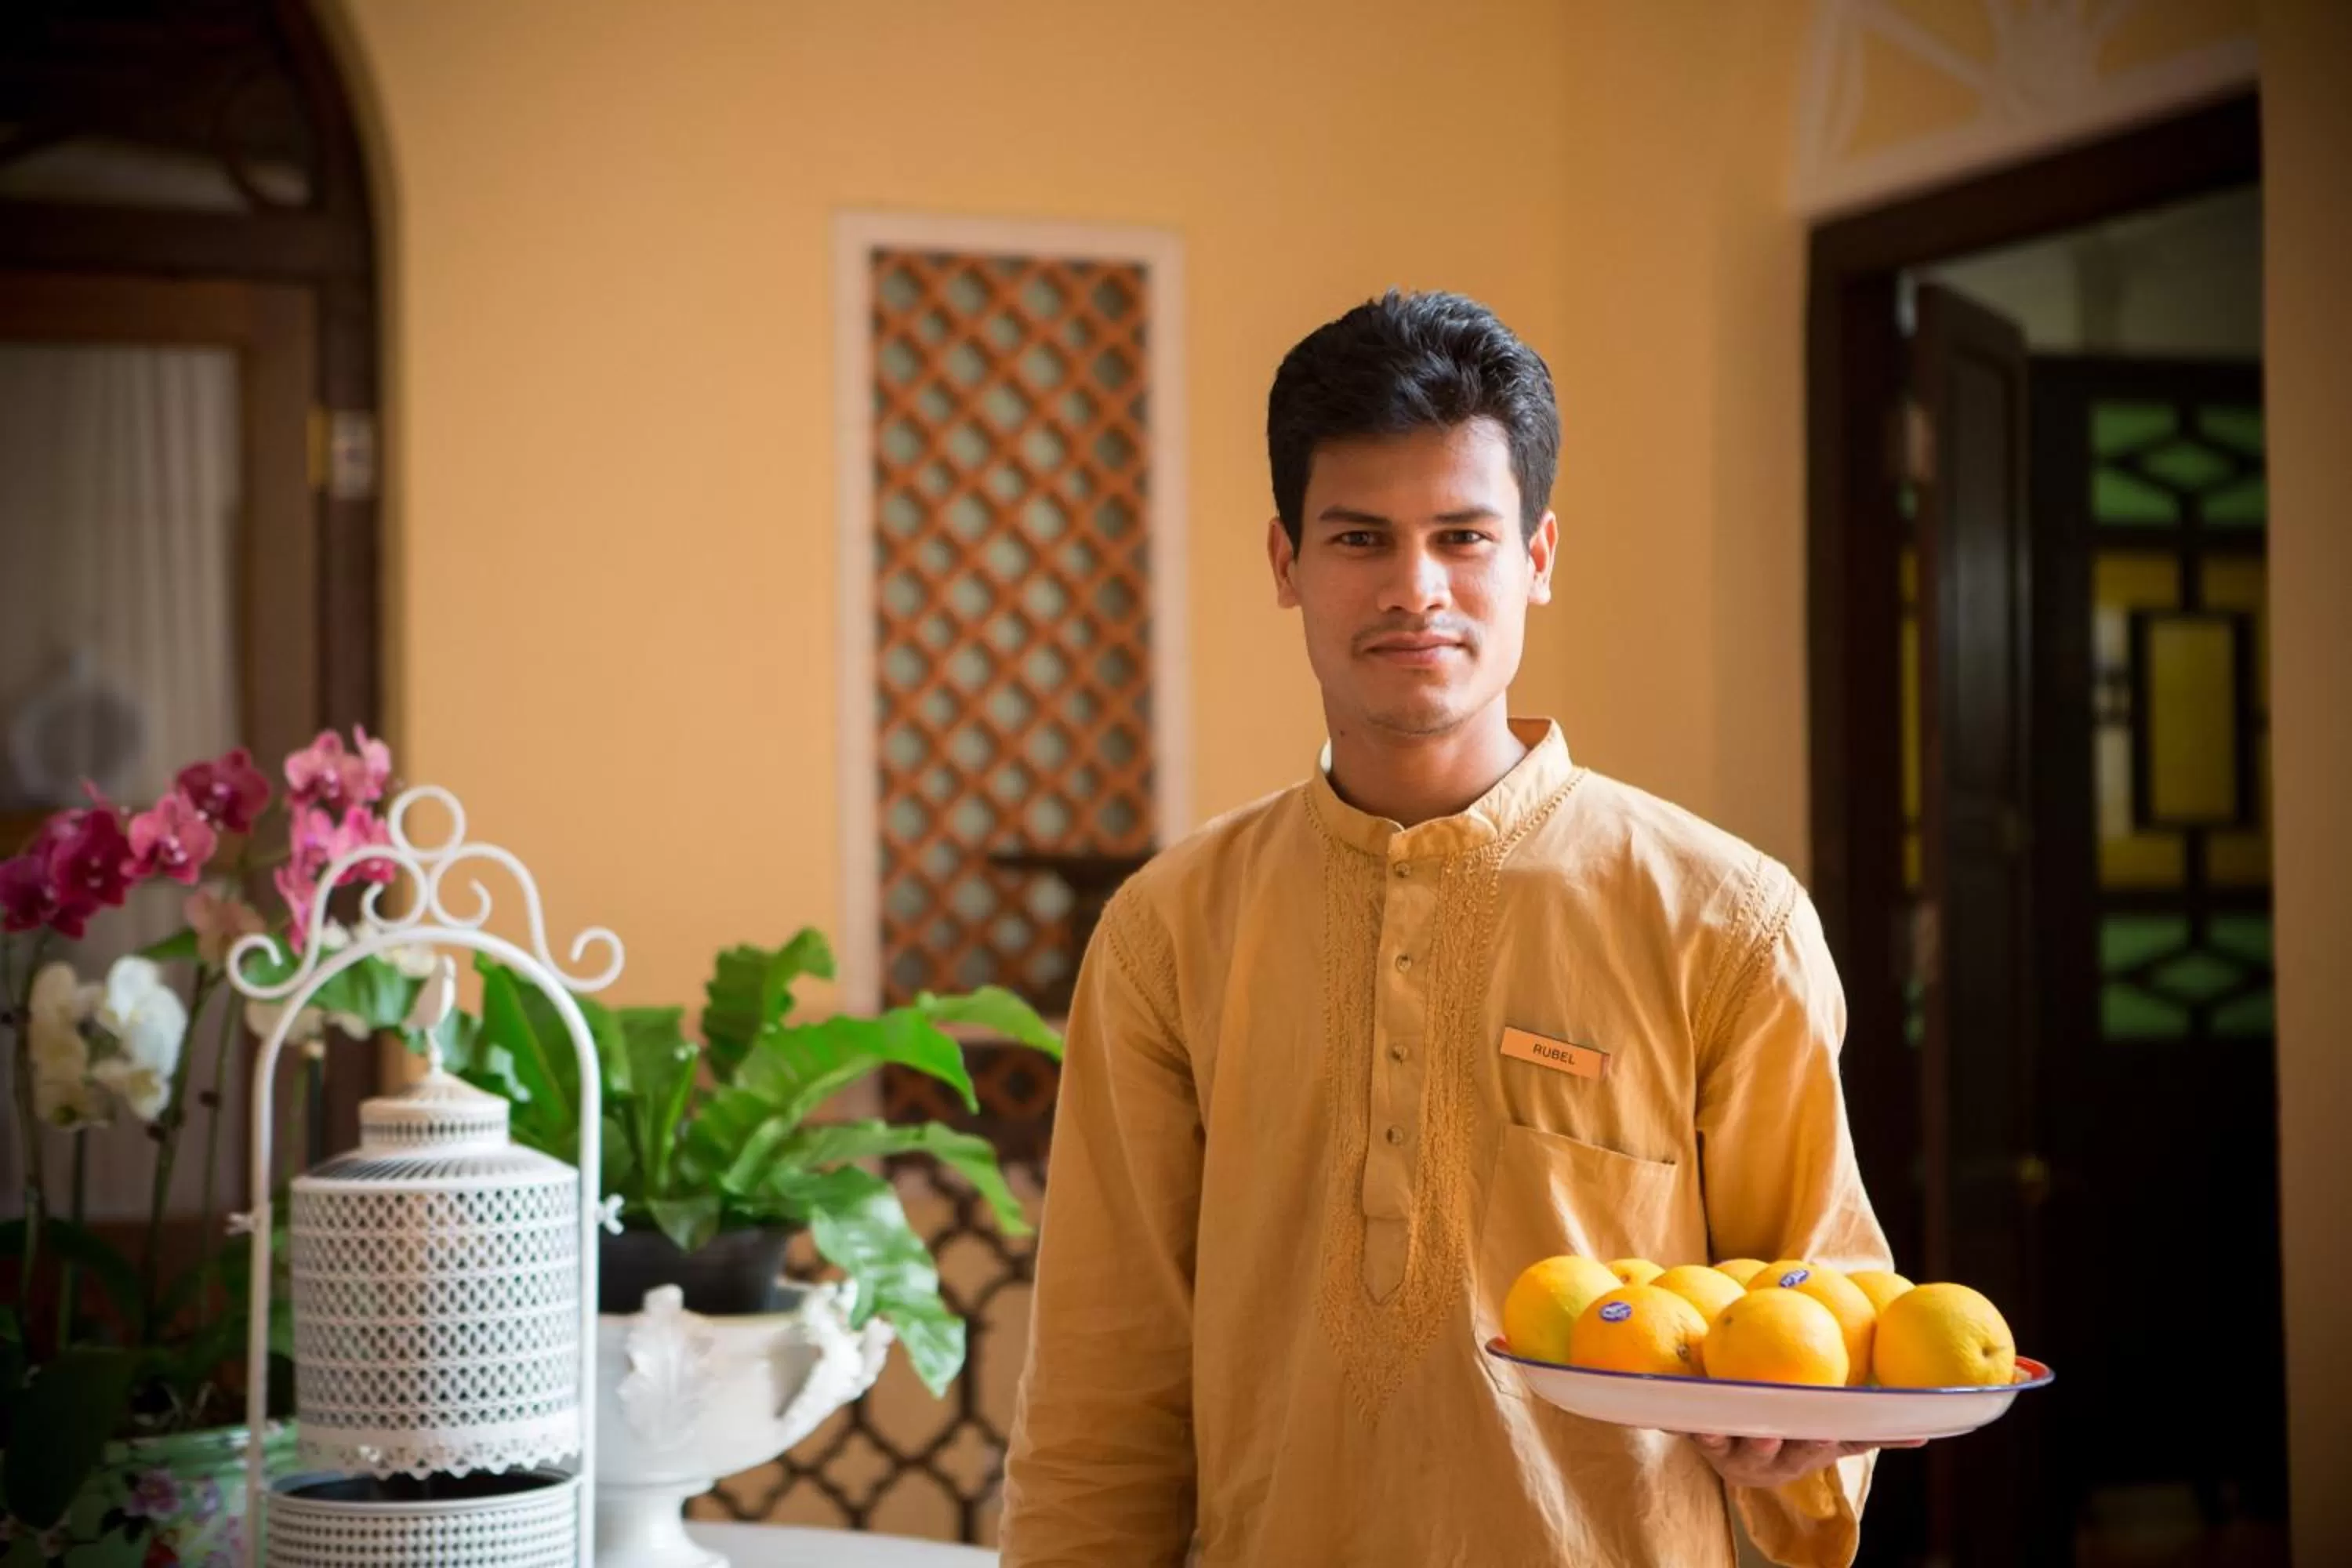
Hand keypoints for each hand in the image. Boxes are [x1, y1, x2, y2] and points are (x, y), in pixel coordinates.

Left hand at [1680, 1433, 1924, 1487]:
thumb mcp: (1826, 1438)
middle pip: (1771, 1452)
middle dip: (1774, 1444)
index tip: (1823, 1430)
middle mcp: (1764, 1460)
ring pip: (1726, 1446)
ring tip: (1720, 1425)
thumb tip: (1924, 1432)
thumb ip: (1866, 1432)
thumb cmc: (1788, 1437)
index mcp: (1798, 1456)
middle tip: (1774, 1430)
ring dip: (1723, 1437)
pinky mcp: (1697, 1438)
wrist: (1731, 1450)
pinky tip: (1669, 1413)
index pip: (1815, 1450)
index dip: (1820, 1442)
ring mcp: (1728, 1452)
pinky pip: (1687, 1430)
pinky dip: (1680, 1423)